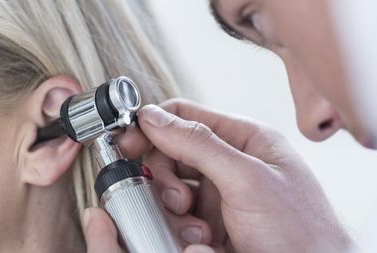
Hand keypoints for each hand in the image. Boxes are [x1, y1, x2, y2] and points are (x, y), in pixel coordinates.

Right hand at [119, 99, 351, 252]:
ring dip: (173, 208)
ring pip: (170, 186)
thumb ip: (199, 144)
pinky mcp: (212, 219)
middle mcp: (228, 162)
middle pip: (172, 152)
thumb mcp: (247, 179)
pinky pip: (177, 214)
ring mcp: (219, 192)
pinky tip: (201, 240)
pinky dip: (180, 226)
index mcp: (244, 138)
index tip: (128, 141)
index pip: (186, 115)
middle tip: (177, 200)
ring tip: (198, 228)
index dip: (154, 125)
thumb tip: (154, 118)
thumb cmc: (299, 230)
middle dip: (165, 177)